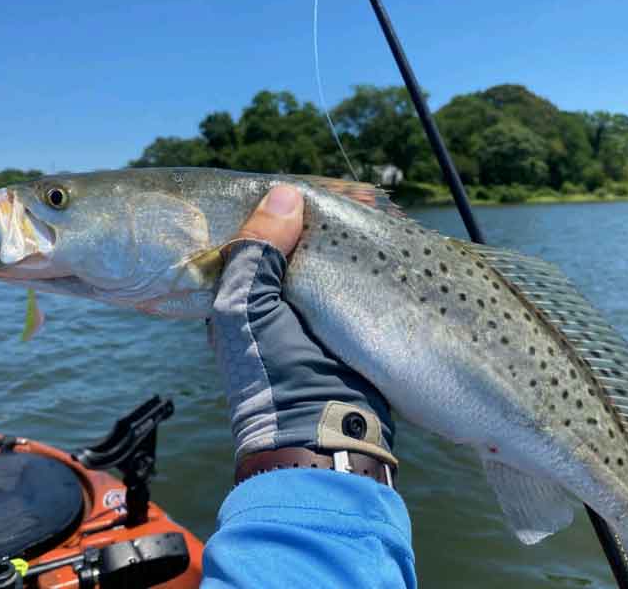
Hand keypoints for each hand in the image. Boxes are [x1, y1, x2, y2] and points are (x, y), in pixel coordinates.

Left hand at [210, 184, 396, 485]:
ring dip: (353, 236)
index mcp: (239, 295)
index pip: (258, 236)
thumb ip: (255, 253)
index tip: (315, 189)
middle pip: (298, 244)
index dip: (284, 209)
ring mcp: (312, 314)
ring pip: (329, 260)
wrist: (322, 436)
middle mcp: (273, 301)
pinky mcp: (346, 326)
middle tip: (364, 198)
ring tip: (381, 210)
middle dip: (327, 218)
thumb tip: (282, 193)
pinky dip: (370, 261)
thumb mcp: (246, 309)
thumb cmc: (271, 374)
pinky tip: (388, 242)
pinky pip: (355, 283)